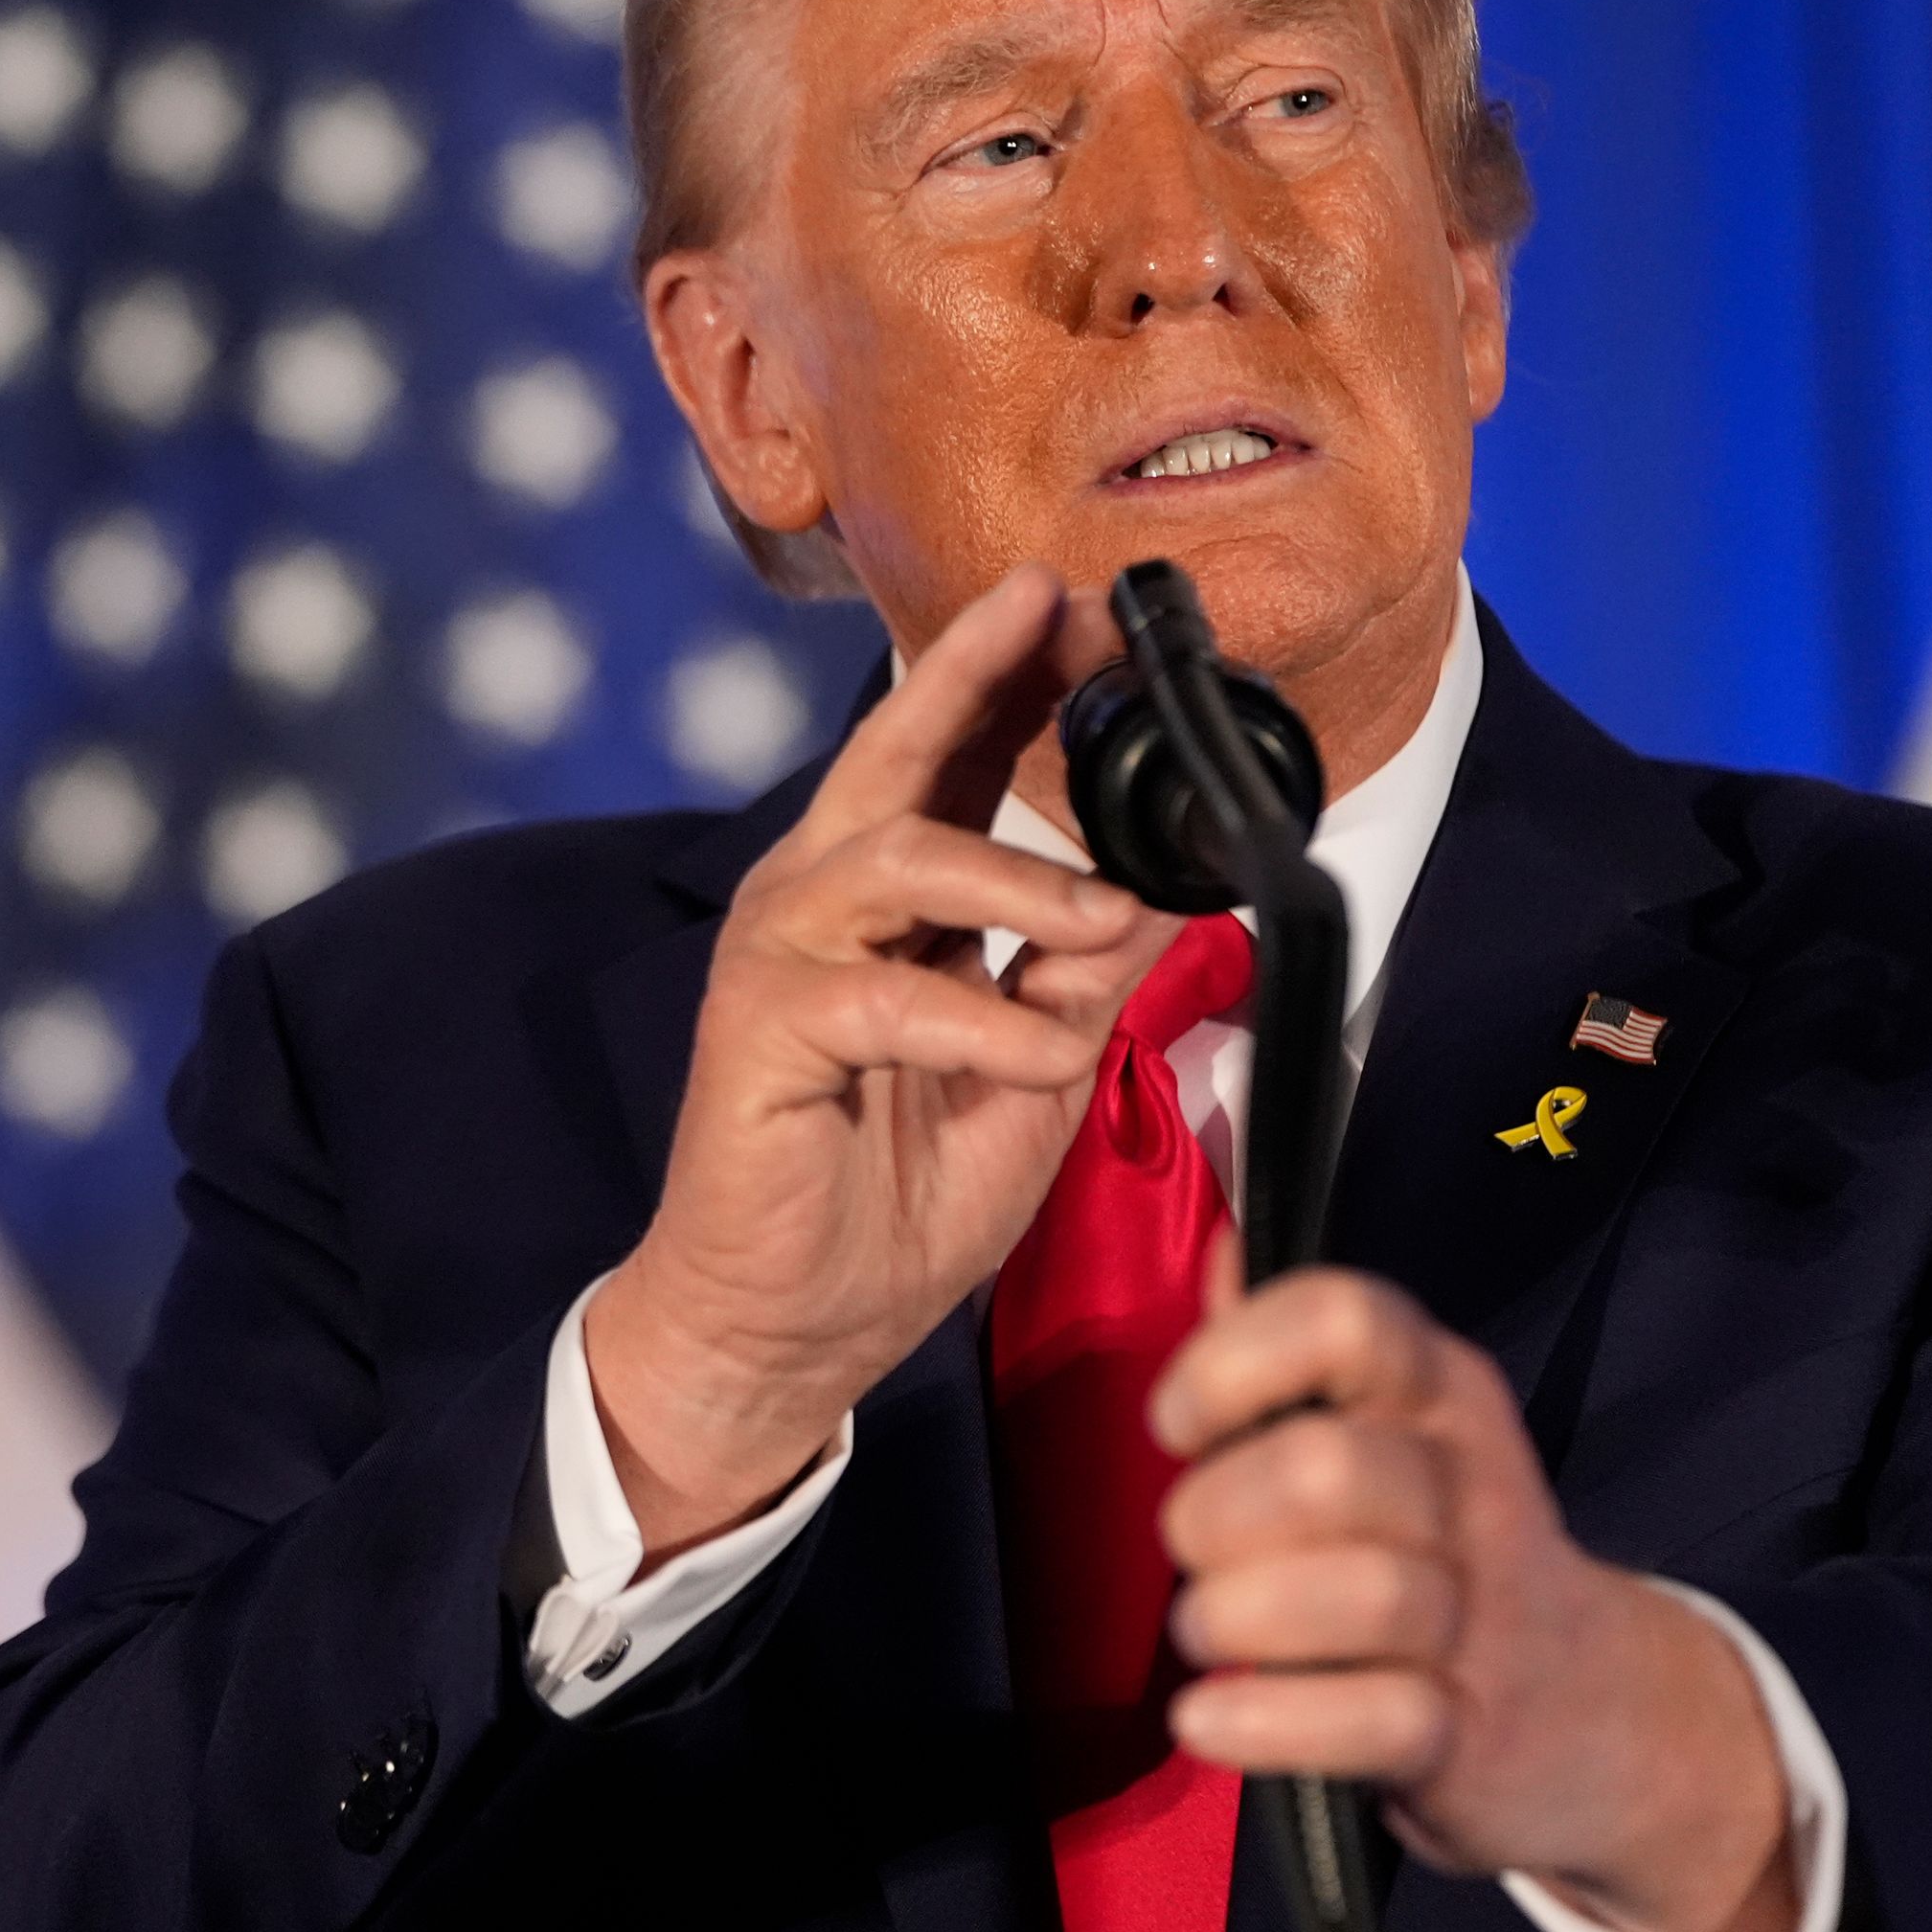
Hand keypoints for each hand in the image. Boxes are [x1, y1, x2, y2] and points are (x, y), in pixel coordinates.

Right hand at [585, 566, 1174, 1561]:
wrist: (790, 1325)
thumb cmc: (893, 1193)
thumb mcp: (1032, 1067)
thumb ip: (1082, 968)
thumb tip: (1169, 881)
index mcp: (882, 900)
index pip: (943, 758)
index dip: (1003, 676)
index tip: (1070, 605)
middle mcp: (818, 902)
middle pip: (892, 753)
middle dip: (973, 675)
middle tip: (1048, 610)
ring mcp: (781, 959)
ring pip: (894, 856)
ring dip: (1016, 878)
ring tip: (1100, 918)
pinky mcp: (762, 1034)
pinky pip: (881, 994)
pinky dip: (978, 1021)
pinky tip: (1038, 1054)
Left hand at [1150, 1252, 1801, 1931]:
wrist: (1590, 1709)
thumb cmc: (1436, 1546)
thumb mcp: (1385, 1427)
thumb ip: (1291, 1349)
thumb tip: (1221, 1244)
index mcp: (1438, 1389)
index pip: (1345, 1319)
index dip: (1234, 1361)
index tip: (1178, 1421)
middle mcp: (1469, 1485)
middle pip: (1326, 1469)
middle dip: (1216, 1513)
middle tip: (1193, 1549)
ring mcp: (1480, 1614)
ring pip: (1358, 1597)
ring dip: (1237, 1620)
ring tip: (1205, 1630)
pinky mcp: (1468, 1732)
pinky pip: (1372, 1720)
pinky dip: (1266, 1725)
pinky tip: (1206, 1720)